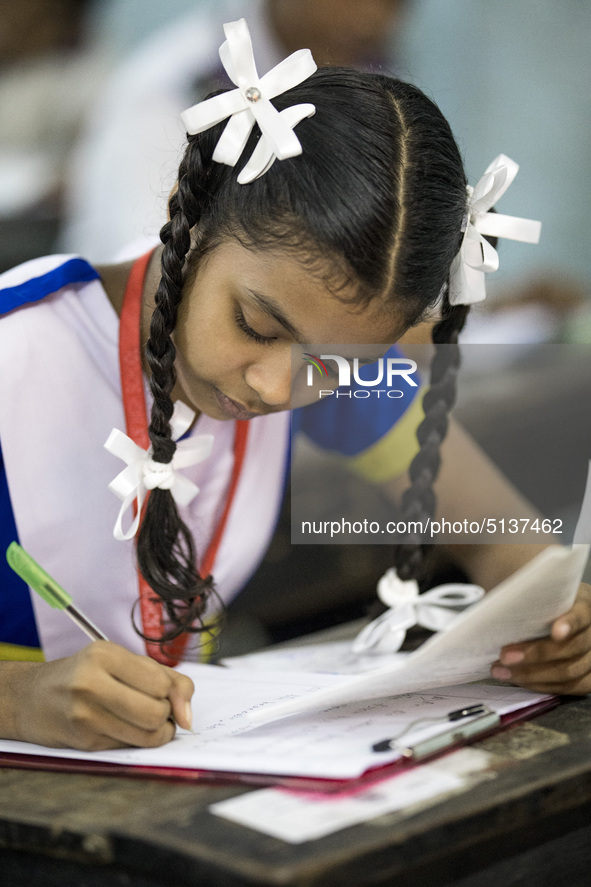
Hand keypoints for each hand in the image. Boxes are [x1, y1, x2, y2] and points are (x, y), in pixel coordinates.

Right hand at [11, 642, 193, 749]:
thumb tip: (188, 717)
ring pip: (147, 735)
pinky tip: (123, 728)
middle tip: (156, 708)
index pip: (160, 682)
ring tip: (146, 720)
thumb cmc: (87, 674)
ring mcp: (85, 715)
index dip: (170, 692)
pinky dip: (137, 740)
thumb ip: (169, 680)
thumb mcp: (125, 662)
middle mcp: (91, 683)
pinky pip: (130, 747)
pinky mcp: (84, 741)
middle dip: (165, 715)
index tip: (162, 691)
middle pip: (156, 712)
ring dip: (157, 732)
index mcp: (104, 655)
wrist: (32, 697)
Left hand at [491, 583, 590, 694]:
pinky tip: (519, 680)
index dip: (570, 624)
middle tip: (505, 656)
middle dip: (536, 654)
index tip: (556, 631)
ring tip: (502, 670)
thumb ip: (525, 597)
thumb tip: (497, 608)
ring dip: (532, 674)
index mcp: (584, 604)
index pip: (581, 615)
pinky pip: (569, 687)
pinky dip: (541, 685)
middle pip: (573, 648)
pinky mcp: (588, 677)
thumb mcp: (534, 591)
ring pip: (570, 672)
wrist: (544, 613)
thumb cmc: (536, 600)